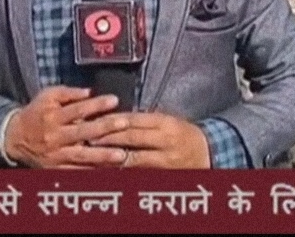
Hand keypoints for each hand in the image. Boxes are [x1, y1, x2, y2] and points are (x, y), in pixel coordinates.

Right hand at [3, 86, 129, 168]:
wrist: (15, 138)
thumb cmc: (36, 113)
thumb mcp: (47, 96)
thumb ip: (68, 93)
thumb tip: (89, 91)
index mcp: (52, 117)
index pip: (77, 109)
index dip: (96, 104)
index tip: (114, 100)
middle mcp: (54, 137)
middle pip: (81, 132)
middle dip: (104, 128)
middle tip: (124, 123)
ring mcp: (56, 156)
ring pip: (81, 157)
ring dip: (102, 156)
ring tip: (121, 155)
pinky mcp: (56, 169)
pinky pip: (76, 172)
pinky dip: (92, 172)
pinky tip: (109, 171)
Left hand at [88, 112, 210, 168]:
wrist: (209, 153)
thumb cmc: (183, 134)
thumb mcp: (167, 120)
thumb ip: (144, 120)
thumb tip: (115, 119)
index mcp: (165, 123)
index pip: (134, 120)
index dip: (112, 120)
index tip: (94, 120)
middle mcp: (165, 141)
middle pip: (130, 138)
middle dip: (106, 138)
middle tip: (86, 137)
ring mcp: (164, 160)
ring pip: (132, 159)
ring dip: (110, 157)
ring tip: (92, 155)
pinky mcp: (162, 174)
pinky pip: (138, 173)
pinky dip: (122, 171)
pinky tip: (107, 170)